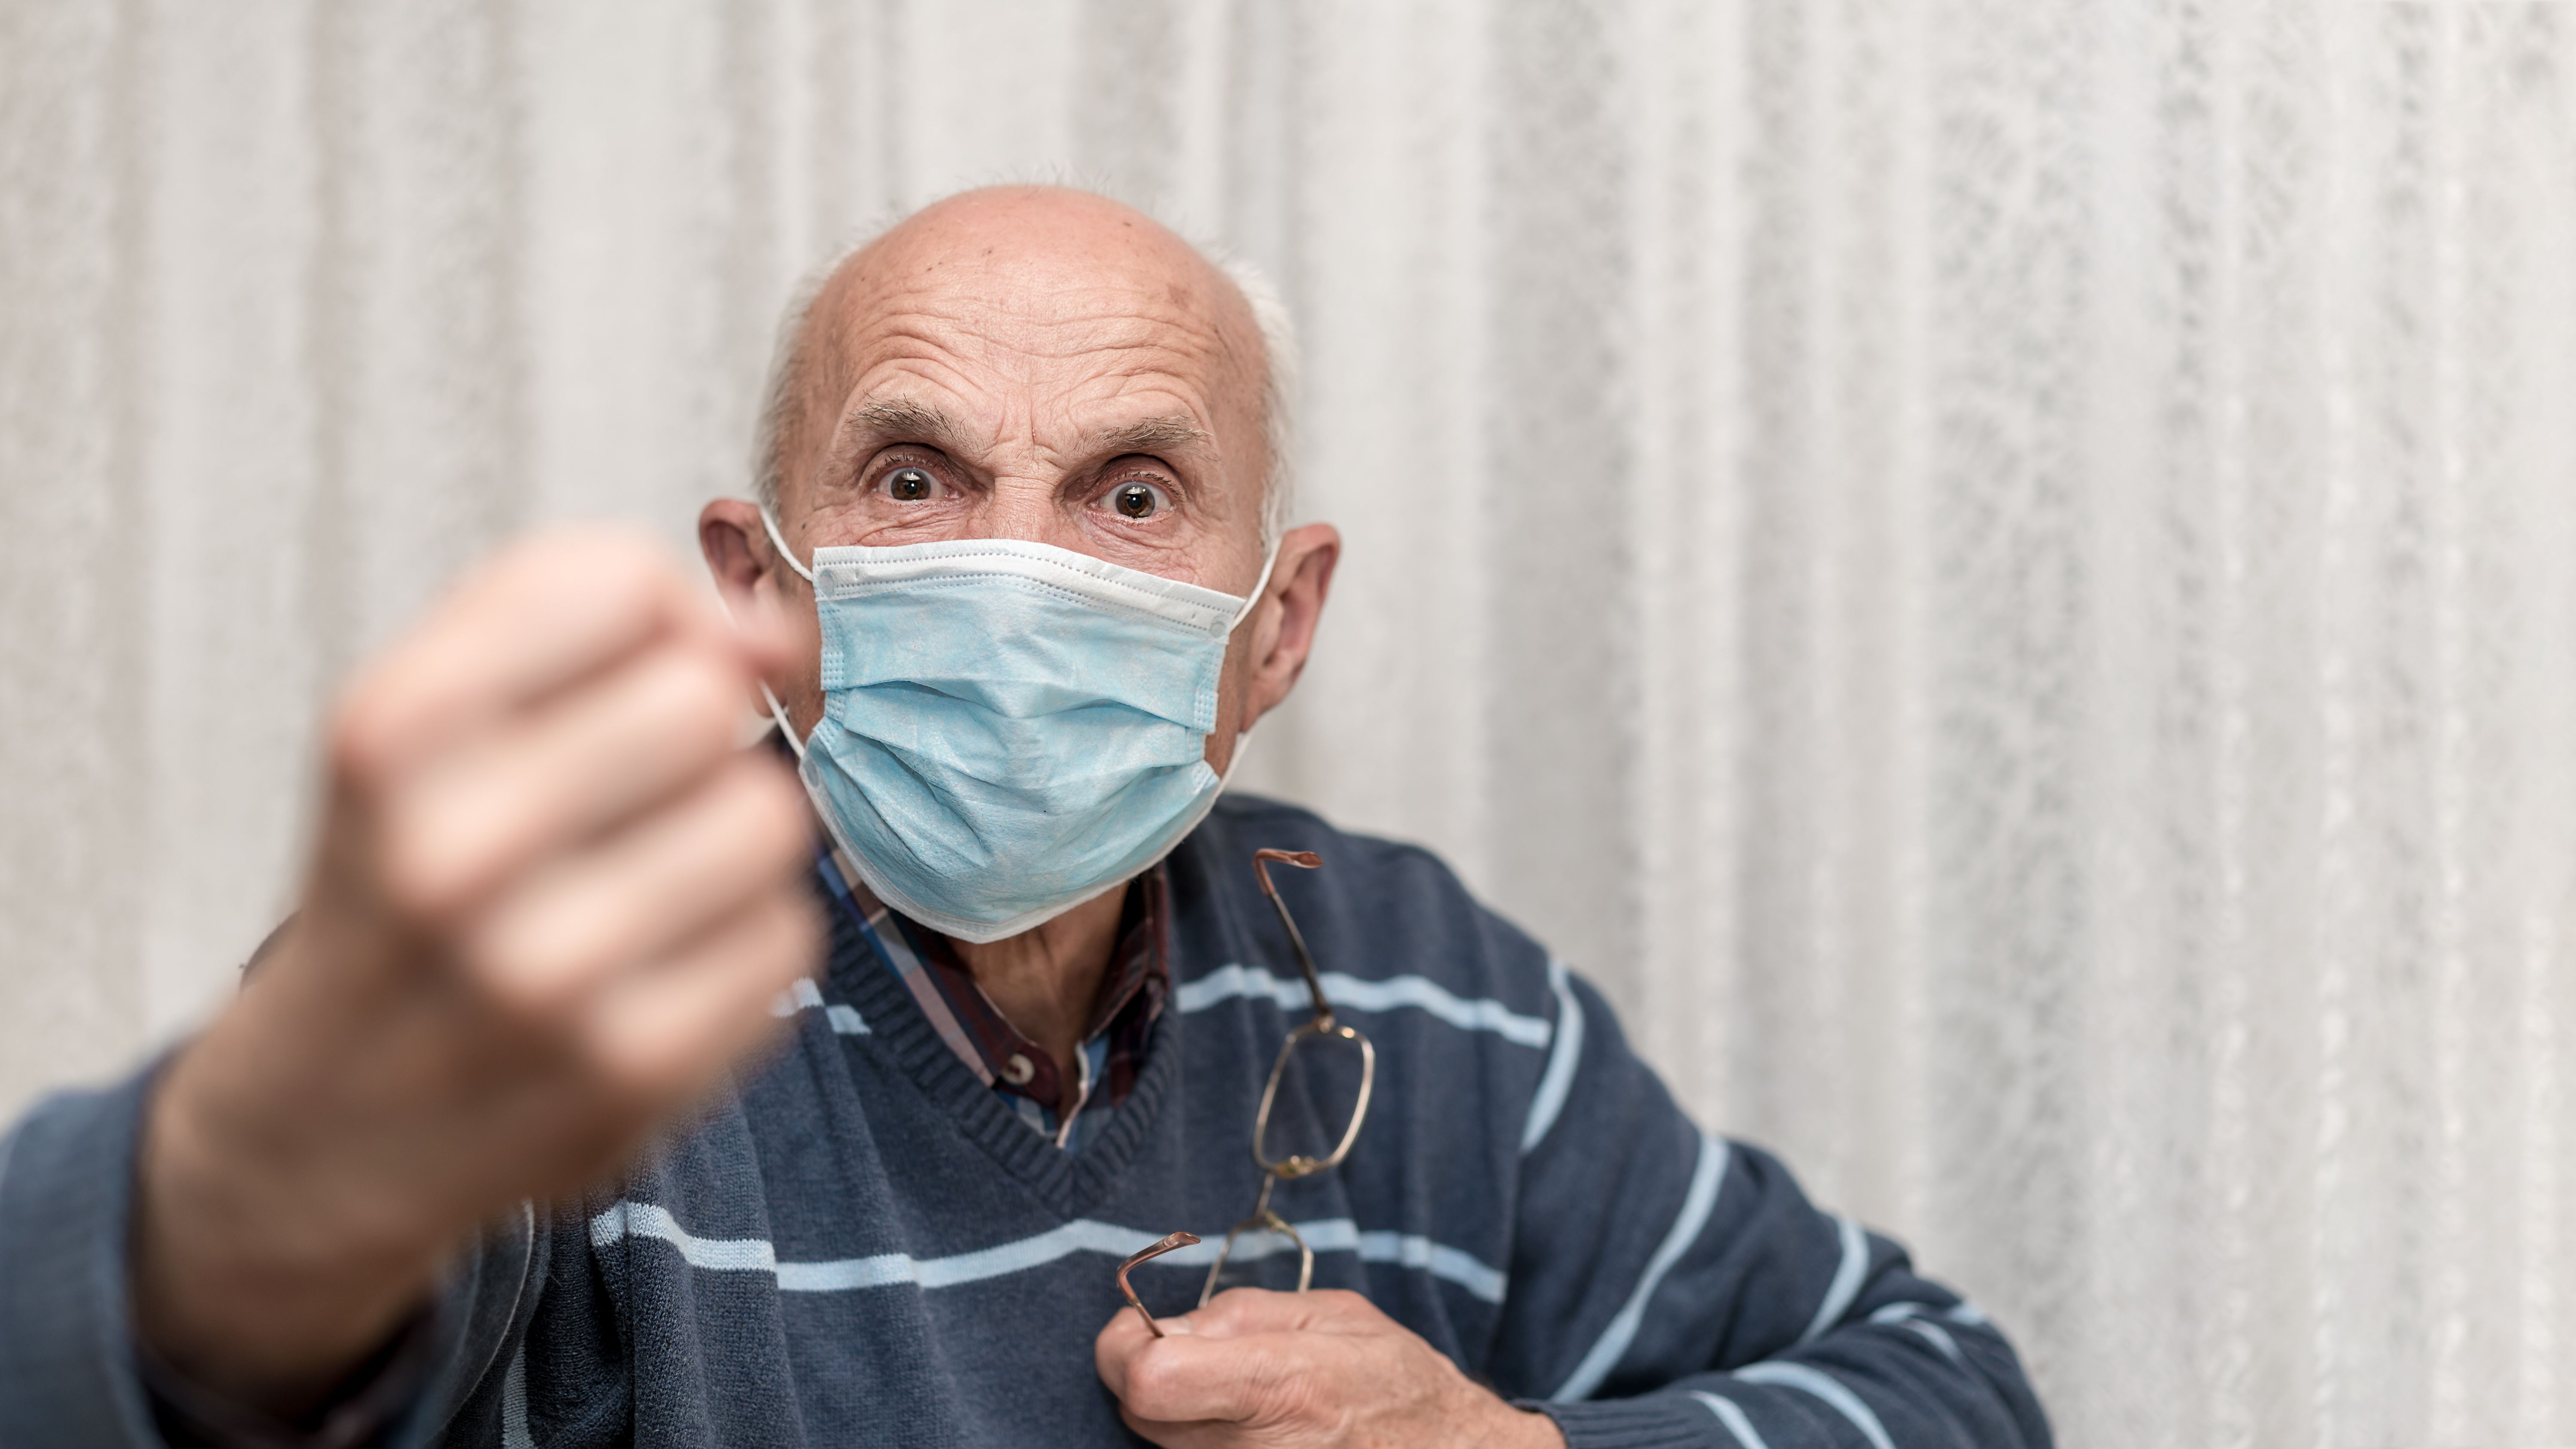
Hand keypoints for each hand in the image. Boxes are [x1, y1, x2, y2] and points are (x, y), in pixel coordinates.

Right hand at [132, 528, 819, 1412]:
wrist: (315, 1131)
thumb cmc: (402, 882)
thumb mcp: (421, 722)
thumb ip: (581, 619)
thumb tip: (768, 631)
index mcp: (388, 734)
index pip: (619, 584)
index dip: (656, 616)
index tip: (624, 672)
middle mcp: (453, 852)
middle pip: (705, 699)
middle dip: (696, 732)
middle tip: (631, 797)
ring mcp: (544, 976)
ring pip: (768, 816)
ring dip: (733, 837)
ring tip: (650, 880)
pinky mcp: (632, 1072)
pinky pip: (786, 936)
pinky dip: (747, 940)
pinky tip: (662, 966)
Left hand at [1095, 1287, 1565, 1448]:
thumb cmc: (1398, 1386)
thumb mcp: (1332, 1316)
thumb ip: (1239, 1315)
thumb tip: (1162, 1327)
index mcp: (1281, 1386)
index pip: (1149, 1379)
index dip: (1125, 1345)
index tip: (1141, 1328)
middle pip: (1138, 1415)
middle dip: (1148, 1375)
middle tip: (1197, 1357)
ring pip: (1161, 1447)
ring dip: (1176, 1416)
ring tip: (1236, 1398)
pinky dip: (1201, 1445)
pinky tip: (1245, 1430)